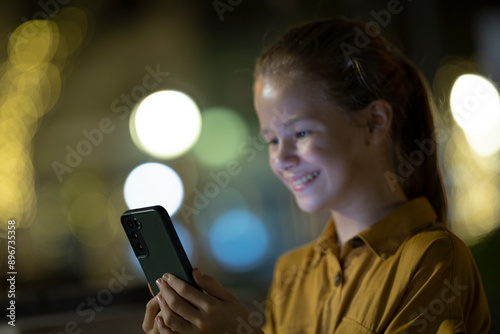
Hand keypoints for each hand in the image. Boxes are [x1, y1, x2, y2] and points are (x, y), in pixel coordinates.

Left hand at [142, 268, 263, 333]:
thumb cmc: (238, 317)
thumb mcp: (229, 297)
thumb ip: (211, 284)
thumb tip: (195, 271)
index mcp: (211, 306)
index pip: (186, 290)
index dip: (174, 281)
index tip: (167, 275)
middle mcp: (202, 321)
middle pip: (175, 303)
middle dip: (165, 290)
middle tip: (160, 281)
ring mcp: (196, 333)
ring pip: (171, 318)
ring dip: (162, 306)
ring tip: (160, 296)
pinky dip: (163, 326)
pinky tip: (160, 316)